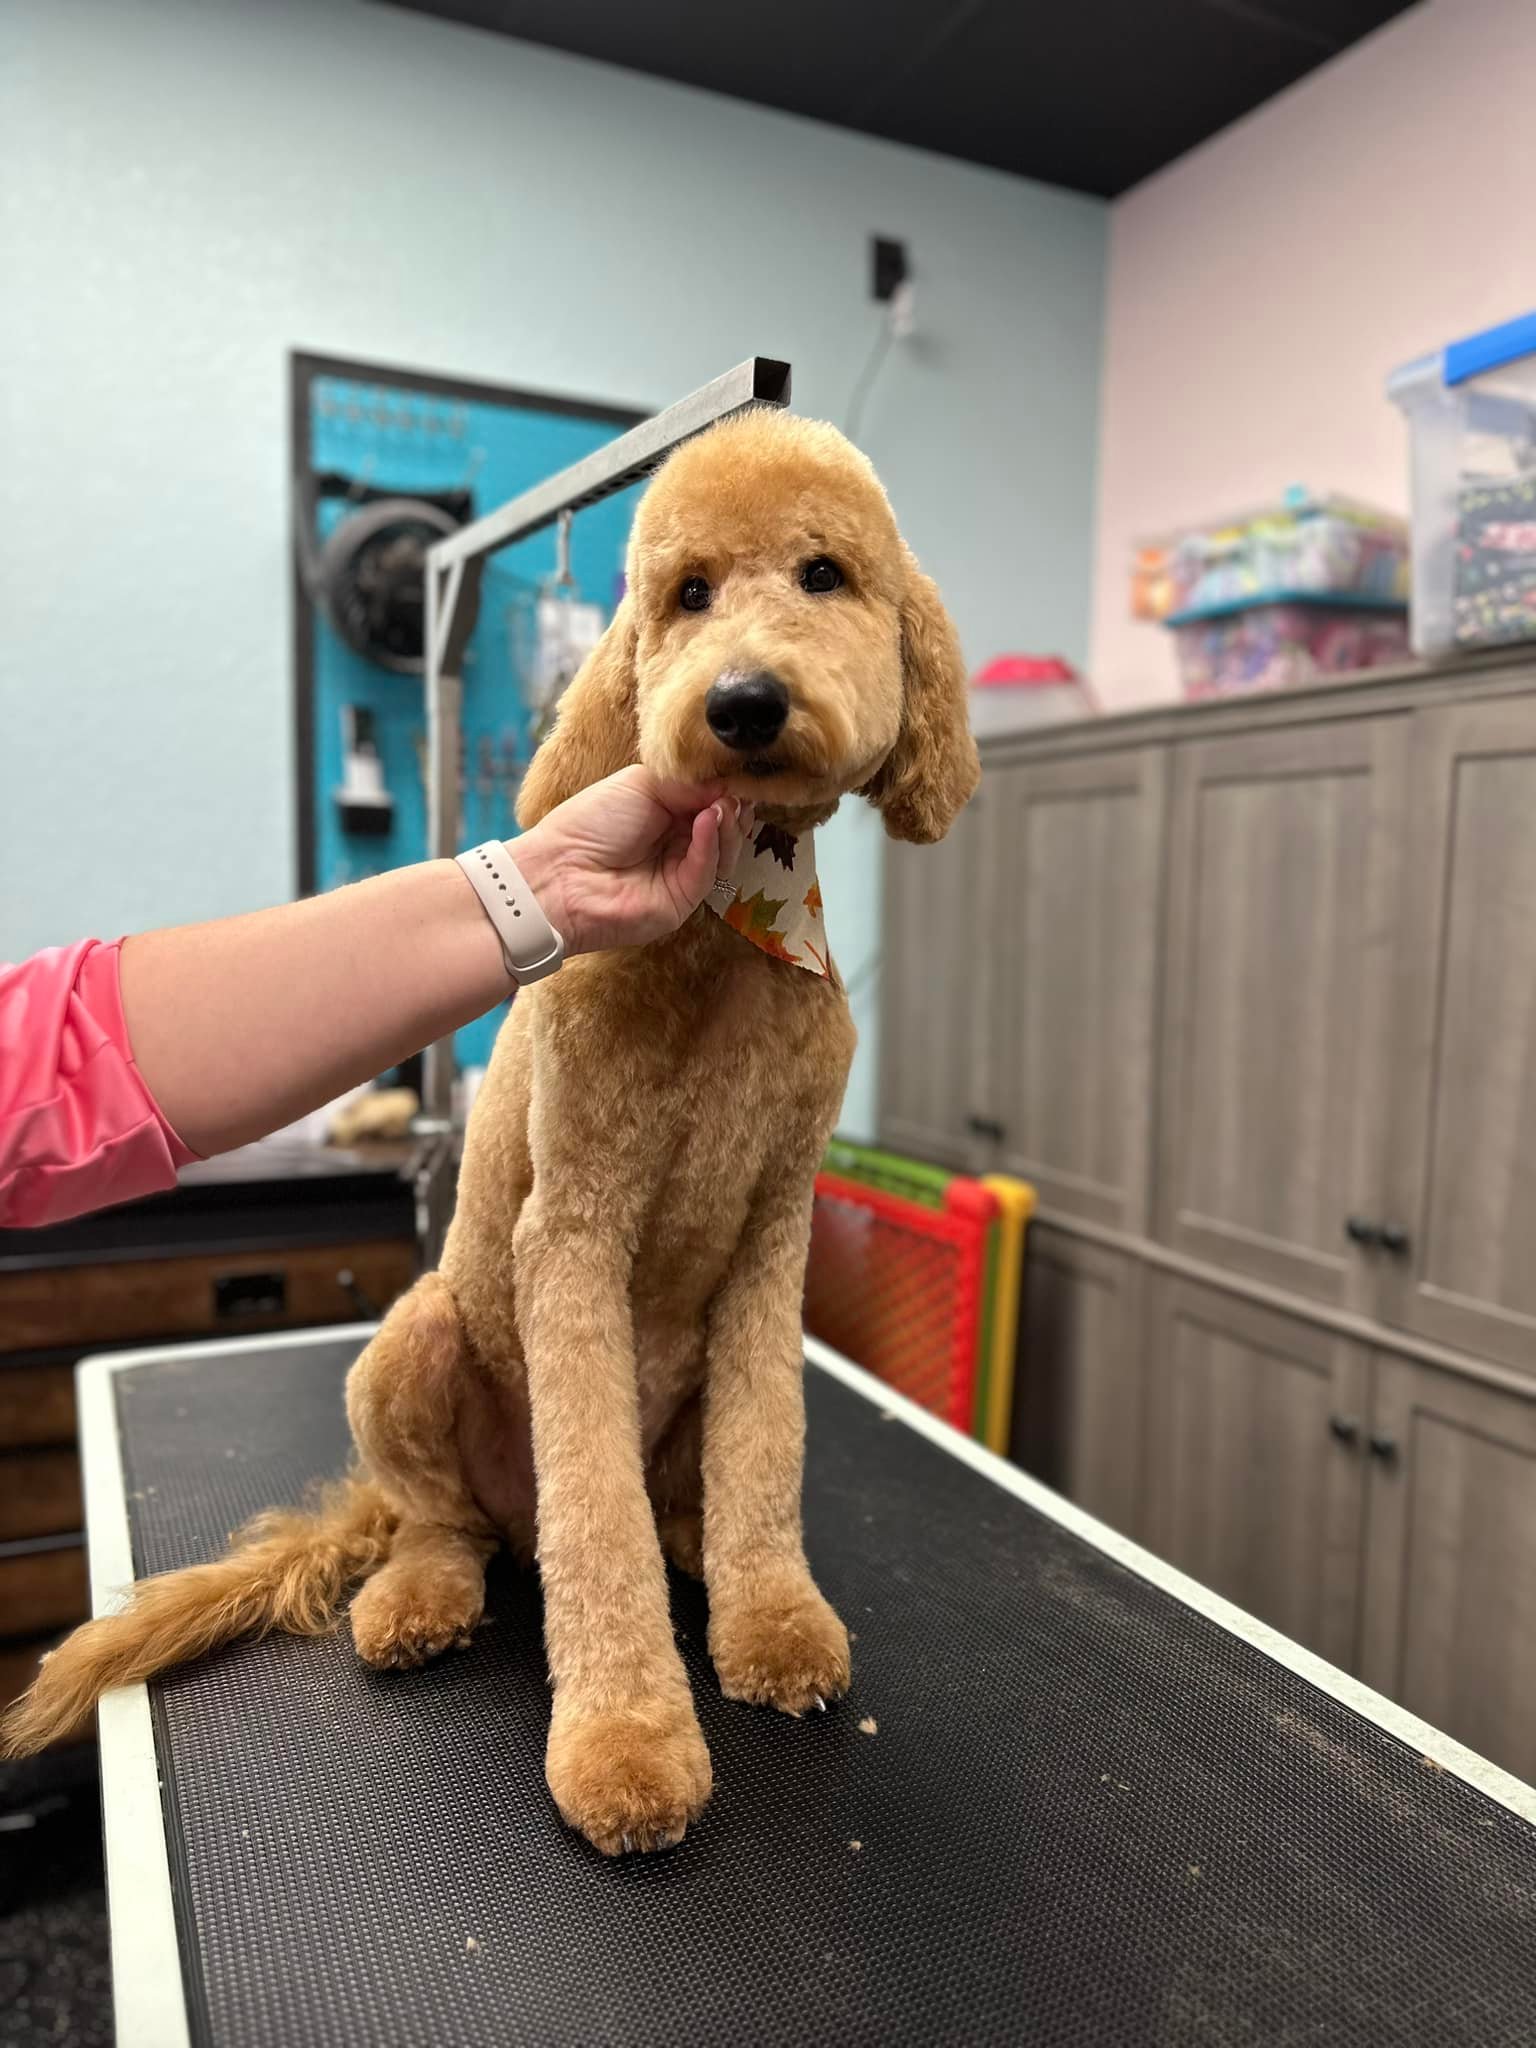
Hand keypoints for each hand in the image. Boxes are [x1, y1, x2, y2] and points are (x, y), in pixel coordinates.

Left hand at [512, 767, 752, 955]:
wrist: (559, 873)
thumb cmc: (590, 822)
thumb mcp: (641, 785)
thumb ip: (687, 785)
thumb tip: (728, 789)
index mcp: (666, 815)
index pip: (710, 803)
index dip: (726, 790)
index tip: (740, 775)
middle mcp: (678, 845)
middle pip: (724, 828)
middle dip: (732, 808)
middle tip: (733, 793)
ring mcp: (682, 875)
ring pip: (723, 851)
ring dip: (726, 826)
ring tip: (720, 806)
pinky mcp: (682, 901)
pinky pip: (706, 871)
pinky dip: (711, 844)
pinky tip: (707, 821)